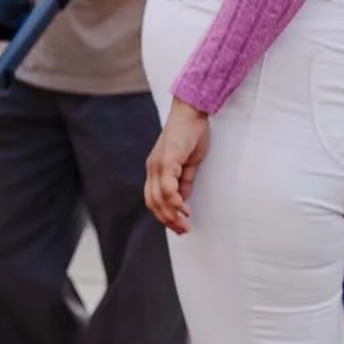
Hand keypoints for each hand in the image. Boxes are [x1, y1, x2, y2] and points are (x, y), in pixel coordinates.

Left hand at [144, 101, 209, 234]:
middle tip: (182, 230)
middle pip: (153, 203)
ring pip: (159, 198)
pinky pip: (168, 186)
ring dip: (172, 214)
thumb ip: (184, 181)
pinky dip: (175, 201)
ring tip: (184, 224)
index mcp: (156, 170)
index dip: (163, 215)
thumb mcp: (188, 164)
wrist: (190, 113)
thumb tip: (184, 198)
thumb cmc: (190, 135)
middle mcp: (152, 169)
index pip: (153, 199)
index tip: (176, 226)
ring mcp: (158, 165)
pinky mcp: (167, 160)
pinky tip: (184, 208)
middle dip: (168, 220)